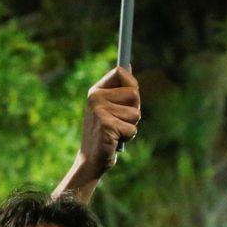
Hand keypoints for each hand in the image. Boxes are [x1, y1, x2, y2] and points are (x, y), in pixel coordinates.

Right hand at [53, 66, 140, 202]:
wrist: (90, 159)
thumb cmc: (104, 133)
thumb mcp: (109, 108)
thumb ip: (119, 90)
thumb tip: (128, 66)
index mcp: (95, 91)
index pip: (120, 72)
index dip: (132, 83)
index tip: (131, 97)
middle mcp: (96, 98)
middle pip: (134, 94)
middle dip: (134, 110)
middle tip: (120, 120)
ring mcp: (100, 112)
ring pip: (136, 114)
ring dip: (131, 126)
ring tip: (116, 132)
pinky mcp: (107, 127)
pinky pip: (132, 129)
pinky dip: (128, 137)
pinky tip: (115, 140)